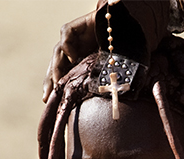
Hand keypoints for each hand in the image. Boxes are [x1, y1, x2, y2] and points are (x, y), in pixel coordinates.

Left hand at [42, 1, 171, 102]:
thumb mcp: (113, 73)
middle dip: (50, 81)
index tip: (49, 101)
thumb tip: (107, 109)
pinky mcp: (80, 25)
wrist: (135, 27)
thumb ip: (106, 86)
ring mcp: (77, 38)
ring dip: (56, 67)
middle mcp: (76, 50)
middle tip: (48, 96)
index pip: (63, 76)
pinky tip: (74, 56)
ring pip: (58, 52)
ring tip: (60, 80)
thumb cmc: (128, 52)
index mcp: (81, 63)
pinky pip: (66, 34)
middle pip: (56, 65)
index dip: (54, 88)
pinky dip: (67, 45)